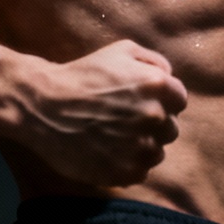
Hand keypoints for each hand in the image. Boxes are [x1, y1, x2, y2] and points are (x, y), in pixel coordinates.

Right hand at [11, 40, 188, 186]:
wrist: (44, 106)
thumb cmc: (82, 75)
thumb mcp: (120, 51)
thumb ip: (153, 60)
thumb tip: (170, 76)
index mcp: (158, 86)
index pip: (179, 100)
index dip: (160, 101)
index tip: (139, 103)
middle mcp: (154, 116)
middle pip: (170, 128)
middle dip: (152, 124)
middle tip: (124, 120)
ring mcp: (141, 147)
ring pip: (157, 152)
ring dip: (141, 146)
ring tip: (115, 137)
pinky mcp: (126, 171)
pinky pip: (141, 171)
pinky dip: (128, 164)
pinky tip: (107, 151)